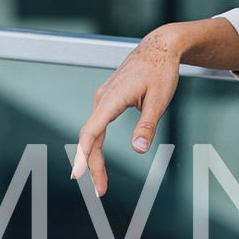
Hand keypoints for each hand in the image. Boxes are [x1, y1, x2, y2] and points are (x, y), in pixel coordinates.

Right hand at [71, 27, 182, 195]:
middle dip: (93, 166)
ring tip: (101, 183)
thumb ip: (148, 126)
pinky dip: (95, 146)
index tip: (78, 175)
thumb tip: (139, 150)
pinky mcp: (107, 100)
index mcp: (112, 99)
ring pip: (93, 133)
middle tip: (101, 191)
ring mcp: (102, 99)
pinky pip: (96, 127)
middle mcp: (102, 99)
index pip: (92, 132)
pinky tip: (98, 161)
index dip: (84, 155)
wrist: (159, 47)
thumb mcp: (159, 100)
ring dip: (94, 158)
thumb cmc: (160, 70)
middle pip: (91, 138)